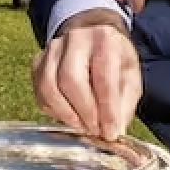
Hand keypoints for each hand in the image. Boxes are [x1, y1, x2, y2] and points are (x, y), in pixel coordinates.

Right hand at [32, 10, 142, 139]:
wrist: (92, 36)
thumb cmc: (114, 59)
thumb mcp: (130, 76)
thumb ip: (124, 102)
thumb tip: (114, 130)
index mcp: (104, 39)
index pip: (103, 77)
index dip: (106, 109)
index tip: (110, 132)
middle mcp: (75, 39)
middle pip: (70, 79)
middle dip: (83, 111)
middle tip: (94, 131)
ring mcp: (52, 49)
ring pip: (49, 86)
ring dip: (65, 113)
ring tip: (81, 126)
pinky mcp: (38, 61)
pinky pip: (39, 91)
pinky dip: (53, 109)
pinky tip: (68, 116)